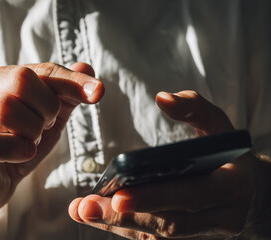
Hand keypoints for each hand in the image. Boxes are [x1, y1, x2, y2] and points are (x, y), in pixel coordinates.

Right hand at [0, 62, 103, 215]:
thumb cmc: (18, 147)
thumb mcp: (49, 119)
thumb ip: (66, 94)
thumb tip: (86, 67)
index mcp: (3, 81)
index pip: (42, 70)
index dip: (72, 80)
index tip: (97, 92)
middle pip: (21, 79)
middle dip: (46, 107)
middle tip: (46, 126)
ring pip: (6, 108)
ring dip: (32, 130)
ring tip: (30, 141)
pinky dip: (18, 151)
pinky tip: (19, 156)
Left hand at [69, 91, 253, 238]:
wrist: (245, 190)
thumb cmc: (227, 153)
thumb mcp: (218, 125)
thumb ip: (193, 108)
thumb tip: (163, 98)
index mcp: (232, 187)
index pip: (192, 195)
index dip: (156, 198)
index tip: (119, 194)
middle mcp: (220, 217)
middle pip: (170, 223)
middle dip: (126, 216)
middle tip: (87, 207)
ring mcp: (203, 234)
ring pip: (157, 235)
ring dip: (117, 224)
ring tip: (82, 210)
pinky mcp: (186, 239)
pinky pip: (152, 237)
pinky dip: (122, 227)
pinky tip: (95, 215)